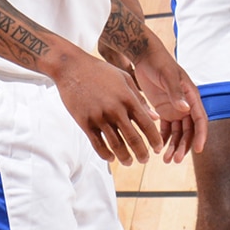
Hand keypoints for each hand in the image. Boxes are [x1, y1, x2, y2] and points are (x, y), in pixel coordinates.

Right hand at [51, 46, 167, 165]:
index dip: (154, 139)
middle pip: (133, 138)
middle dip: (142, 153)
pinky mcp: (85, 122)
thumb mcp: (124, 79)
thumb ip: (140, 99)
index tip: (158, 149)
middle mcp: (115, 110)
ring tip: (129, 162)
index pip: (146, 124)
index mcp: (127, 98)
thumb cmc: (100, 71)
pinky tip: (111, 158)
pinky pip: (97, 144)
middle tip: (145, 160)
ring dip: (124, 157)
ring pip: (116, 144)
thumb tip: (156, 118)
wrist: (72, 68)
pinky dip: (106, 154)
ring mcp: (99, 117)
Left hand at [105, 0, 205, 160]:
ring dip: (174, 146)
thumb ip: (176, 93)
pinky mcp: (164, 110)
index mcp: (192, 96)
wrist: (144, 57)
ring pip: (178, 133)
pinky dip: (164, 140)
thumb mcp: (168, 76)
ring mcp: (175, 109)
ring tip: (166, 160)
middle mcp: (186, 105)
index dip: (200, 136)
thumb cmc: (159, 63)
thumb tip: (185, 110)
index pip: (200, 120)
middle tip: (174, 160)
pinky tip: (158, 149)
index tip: (198, 150)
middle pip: (189, 131)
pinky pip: (167, 129)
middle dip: (184, 146)